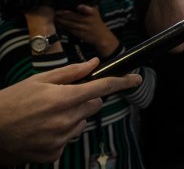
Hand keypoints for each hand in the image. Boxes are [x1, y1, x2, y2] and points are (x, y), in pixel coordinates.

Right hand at [0, 58, 140, 164]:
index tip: (136, 79)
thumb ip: (70, 73)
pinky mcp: (54, 154)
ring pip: (82, 123)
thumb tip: (94, 64)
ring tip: (46, 116)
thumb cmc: (11, 102)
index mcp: (62, 99)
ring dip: (72, 117)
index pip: (102, 88)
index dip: (122, 82)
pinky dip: (60, 134)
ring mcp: (60, 139)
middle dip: (85, 99)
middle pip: (95, 105)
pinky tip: (42, 130)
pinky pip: (68, 139)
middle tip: (63, 98)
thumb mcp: (38, 81)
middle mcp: (65, 120)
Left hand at [55, 5, 118, 56]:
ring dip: (61, 20)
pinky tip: (59, 24)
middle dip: (64, 14)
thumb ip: (88, 6)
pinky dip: (63, 27)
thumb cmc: (97, 23)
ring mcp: (83, 27)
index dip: (83, 8)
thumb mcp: (96, 13)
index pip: (88, 10)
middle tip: (57, 12)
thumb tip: (78, 1)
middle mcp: (88, 20)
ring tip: (55, 17)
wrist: (101, 36)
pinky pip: (70, 29)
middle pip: (74, 16)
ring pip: (70, 23)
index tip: (78, 6)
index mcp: (92, 13)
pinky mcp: (79, 33)